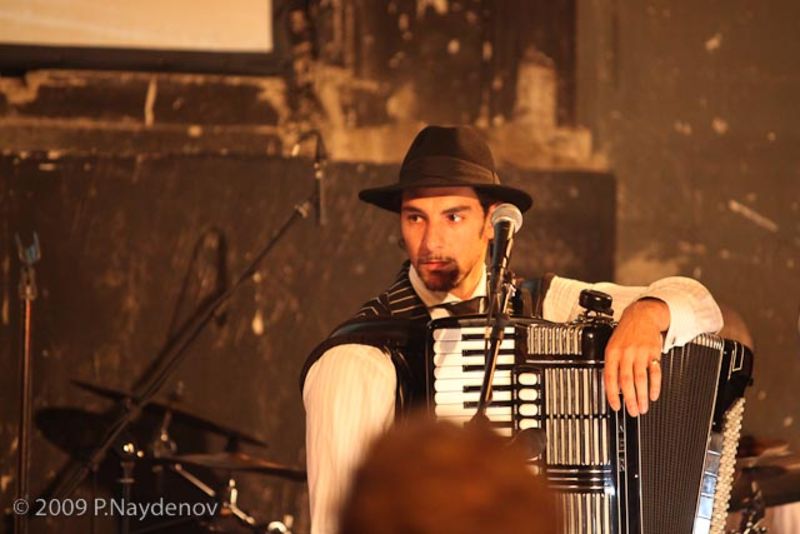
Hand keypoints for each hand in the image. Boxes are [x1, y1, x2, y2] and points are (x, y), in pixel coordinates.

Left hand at [603, 298, 668, 416]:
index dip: (612, 394)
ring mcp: (640, 353)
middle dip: (630, 399)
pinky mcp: (653, 353)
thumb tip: (615, 388)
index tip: (616, 406)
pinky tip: (654, 395)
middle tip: (633, 411)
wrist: (641, 316)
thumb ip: (613, 366)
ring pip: (641, 379)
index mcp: (612, 353)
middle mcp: (625, 353)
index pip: (610, 377)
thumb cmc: (626, 334)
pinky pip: (655, 372)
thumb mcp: (613, 346)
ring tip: (643, 407)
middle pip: (627, 380)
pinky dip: (655, 386)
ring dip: (643, 396)